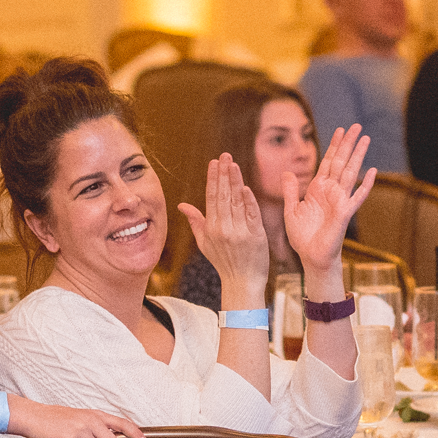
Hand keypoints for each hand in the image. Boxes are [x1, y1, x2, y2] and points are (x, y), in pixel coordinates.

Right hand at [176, 153, 269, 302]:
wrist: (242, 282)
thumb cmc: (223, 262)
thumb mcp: (205, 243)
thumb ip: (195, 221)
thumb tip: (181, 205)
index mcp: (211, 228)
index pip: (211, 198)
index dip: (213, 179)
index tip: (214, 162)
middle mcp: (224, 229)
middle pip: (223, 196)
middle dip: (223, 174)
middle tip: (225, 156)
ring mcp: (240, 232)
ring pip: (237, 202)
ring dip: (235, 181)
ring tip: (234, 164)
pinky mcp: (255, 236)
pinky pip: (252, 214)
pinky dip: (249, 201)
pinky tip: (246, 188)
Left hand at [280, 123, 376, 274]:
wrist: (311, 257)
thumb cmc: (302, 237)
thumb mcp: (291, 210)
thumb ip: (290, 191)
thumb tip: (288, 172)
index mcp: (318, 189)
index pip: (328, 162)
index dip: (334, 145)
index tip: (340, 130)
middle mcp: (331, 192)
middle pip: (341, 161)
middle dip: (348, 144)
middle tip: (357, 126)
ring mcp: (340, 201)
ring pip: (351, 172)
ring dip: (358, 156)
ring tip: (366, 139)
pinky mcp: (345, 213)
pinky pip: (357, 197)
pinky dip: (365, 185)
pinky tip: (373, 172)